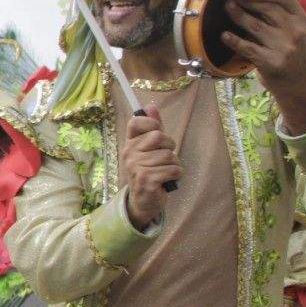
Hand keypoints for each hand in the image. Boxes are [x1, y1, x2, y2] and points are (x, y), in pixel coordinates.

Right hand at [122, 109, 182, 229]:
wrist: (144, 201)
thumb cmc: (150, 171)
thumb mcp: (150, 148)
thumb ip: (152, 127)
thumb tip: (151, 105)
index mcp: (129, 143)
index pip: (136, 122)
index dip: (152, 123)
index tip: (157, 133)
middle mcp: (129, 153)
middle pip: (159, 137)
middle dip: (170, 147)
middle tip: (165, 158)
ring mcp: (136, 167)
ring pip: (169, 155)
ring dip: (174, 164)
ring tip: (166, 172)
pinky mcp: (146, 180)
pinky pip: (172, 169)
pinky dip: (176, 175)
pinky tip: (168, 180)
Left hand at [220, 0, 305, 120]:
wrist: (297, 82)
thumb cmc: (288, 51)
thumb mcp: (290, 30)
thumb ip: (276, 15)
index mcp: (300, 19)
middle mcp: (295, 31)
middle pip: (267, 9)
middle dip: (246, 0)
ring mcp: (285, 47)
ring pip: (255, 26)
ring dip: (238, 15)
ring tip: (227, 7)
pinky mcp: (273, 62)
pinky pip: (248, 48)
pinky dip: (234, 41)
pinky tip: (224, 35)